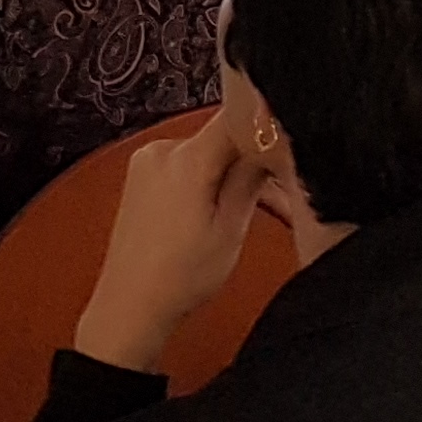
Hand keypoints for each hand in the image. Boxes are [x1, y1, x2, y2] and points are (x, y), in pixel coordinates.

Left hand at [75, 109, 264, 374]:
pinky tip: (226, 209)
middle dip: (256, 160)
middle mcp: (162, 150)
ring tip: (261, 211)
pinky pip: (187, 165)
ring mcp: (147, 162)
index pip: (237, 115)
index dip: (269, 124)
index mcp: (187, 158)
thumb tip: (270, 140)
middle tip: (286, 195)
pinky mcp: (142, 176)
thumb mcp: (231, 228)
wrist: (129, 306)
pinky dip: (209, 181)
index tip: (292, 141)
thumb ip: (252, 177)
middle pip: (224, 137)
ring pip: (208, 153)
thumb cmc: (179, 278)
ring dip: (234, 174)